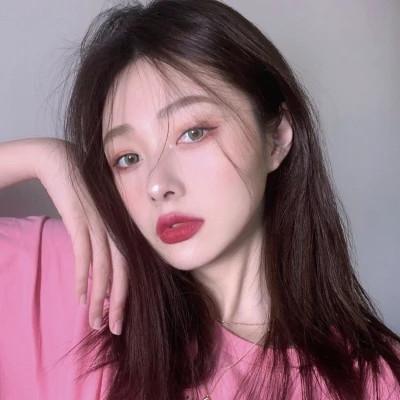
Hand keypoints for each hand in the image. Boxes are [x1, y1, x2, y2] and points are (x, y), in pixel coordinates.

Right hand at [36, 138, 127, 334]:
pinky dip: (82, 278)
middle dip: (119, 303)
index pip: (131, 266)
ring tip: (95, 321)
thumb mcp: (98, 214)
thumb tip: (104, 267)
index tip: (122, 315)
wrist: (62, 160)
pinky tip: (80, 297)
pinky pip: (84, 254)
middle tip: (116, 329)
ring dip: (99, 298)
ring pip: (103, 269)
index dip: (128, 293)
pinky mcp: (80, 219)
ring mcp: (99, 224)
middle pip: (122, 272)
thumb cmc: (83, 190)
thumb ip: (105, 237)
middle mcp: (115, 228)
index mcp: (123, 227)